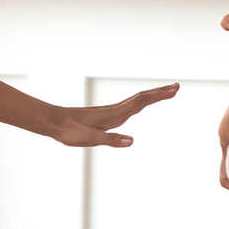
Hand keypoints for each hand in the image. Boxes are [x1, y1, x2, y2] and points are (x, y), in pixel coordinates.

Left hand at [47, 83, 178, 146]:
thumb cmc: (68, 131)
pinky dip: (140, 102)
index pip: (141, 102)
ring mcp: (109, 112)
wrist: (51, 121)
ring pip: (135, 100)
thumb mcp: (89, 139)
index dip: (158, 95)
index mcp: (114, 115)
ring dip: (152, 95)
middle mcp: (114, 111)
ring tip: (165, 92)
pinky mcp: (104, 115)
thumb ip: (110, 140)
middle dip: (160, 92)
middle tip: (177, 86)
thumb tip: (132, 142)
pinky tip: (139, 105)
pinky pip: (128, 105)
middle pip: (141, 98)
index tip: (175, 89)